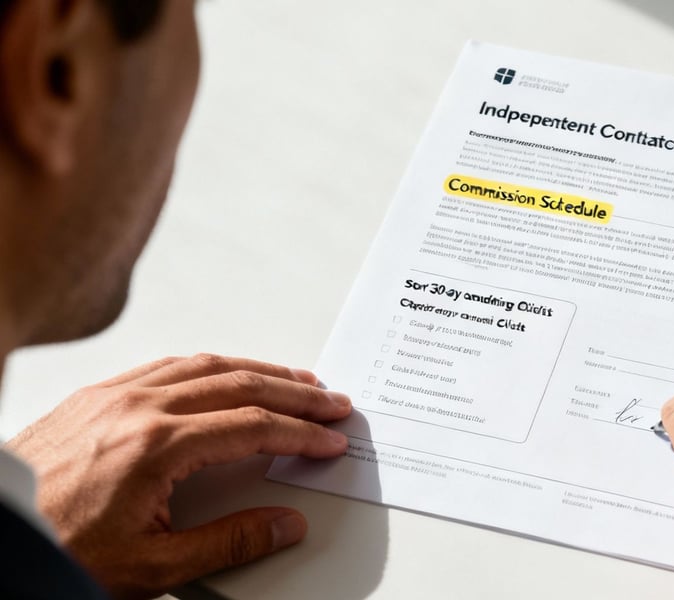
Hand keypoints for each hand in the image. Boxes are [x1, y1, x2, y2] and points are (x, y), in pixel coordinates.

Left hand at [5, 354, 351, 598]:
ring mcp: (111, 397)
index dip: (300, 433)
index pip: (252, 426)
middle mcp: (135, 409)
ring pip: (203, 366)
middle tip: (331, 402)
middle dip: (294, 393)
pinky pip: (164, 365)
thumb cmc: (57, 550)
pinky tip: (224, 372)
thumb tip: (284, 524)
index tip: (329, 439)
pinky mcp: (92, 398)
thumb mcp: (152, 568)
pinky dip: (209, 366)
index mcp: (156, 447)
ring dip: (257, 370)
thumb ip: (229, 542)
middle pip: (237, 384)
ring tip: (293, 381)